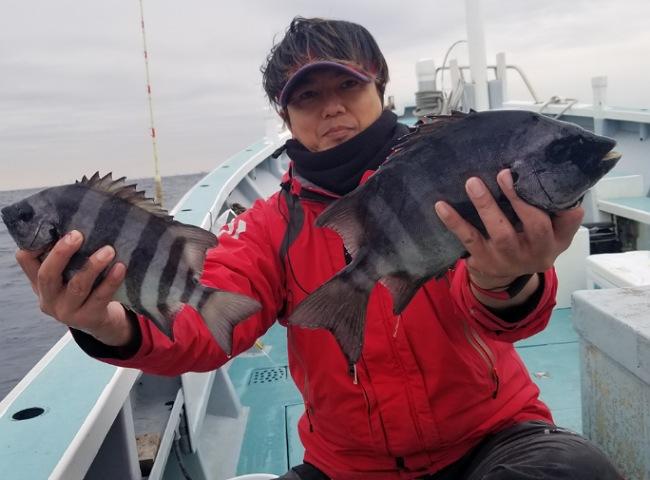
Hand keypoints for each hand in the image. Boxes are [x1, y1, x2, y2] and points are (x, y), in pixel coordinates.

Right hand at [15, 230, 131, 345]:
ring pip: (77, 286)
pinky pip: (100, 297)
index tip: (51, 227)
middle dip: (61, 253)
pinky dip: (111, 281)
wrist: (98, 321)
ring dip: (93, 266)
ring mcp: (67, 311)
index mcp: (40, 283)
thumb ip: (66, 256)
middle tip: (77, 234)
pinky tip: (120, 267)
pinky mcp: (88, 318)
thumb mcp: (67, 275)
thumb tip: (75, 223)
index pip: (26, 261)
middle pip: (48, 275)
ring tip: (109, 250)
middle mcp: (48, 299)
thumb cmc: (83, 290)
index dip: (33, 245)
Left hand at [434, 169, 583, 289]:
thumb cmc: (531, 244)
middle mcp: (533, 254)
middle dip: (519, 199)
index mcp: (553, 243)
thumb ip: (564, 217)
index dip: (554, 203)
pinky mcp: (482, 260)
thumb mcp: (555, 236)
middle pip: (532, 226)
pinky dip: (454, 222)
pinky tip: (441, 206)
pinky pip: (468, 239)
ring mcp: (506, 258)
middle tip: (504, 174)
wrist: (504, 279)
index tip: (539, 178)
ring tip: (473, 183)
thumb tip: (572, 194)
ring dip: (486, 206)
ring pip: (499, 232)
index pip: (561, 223)